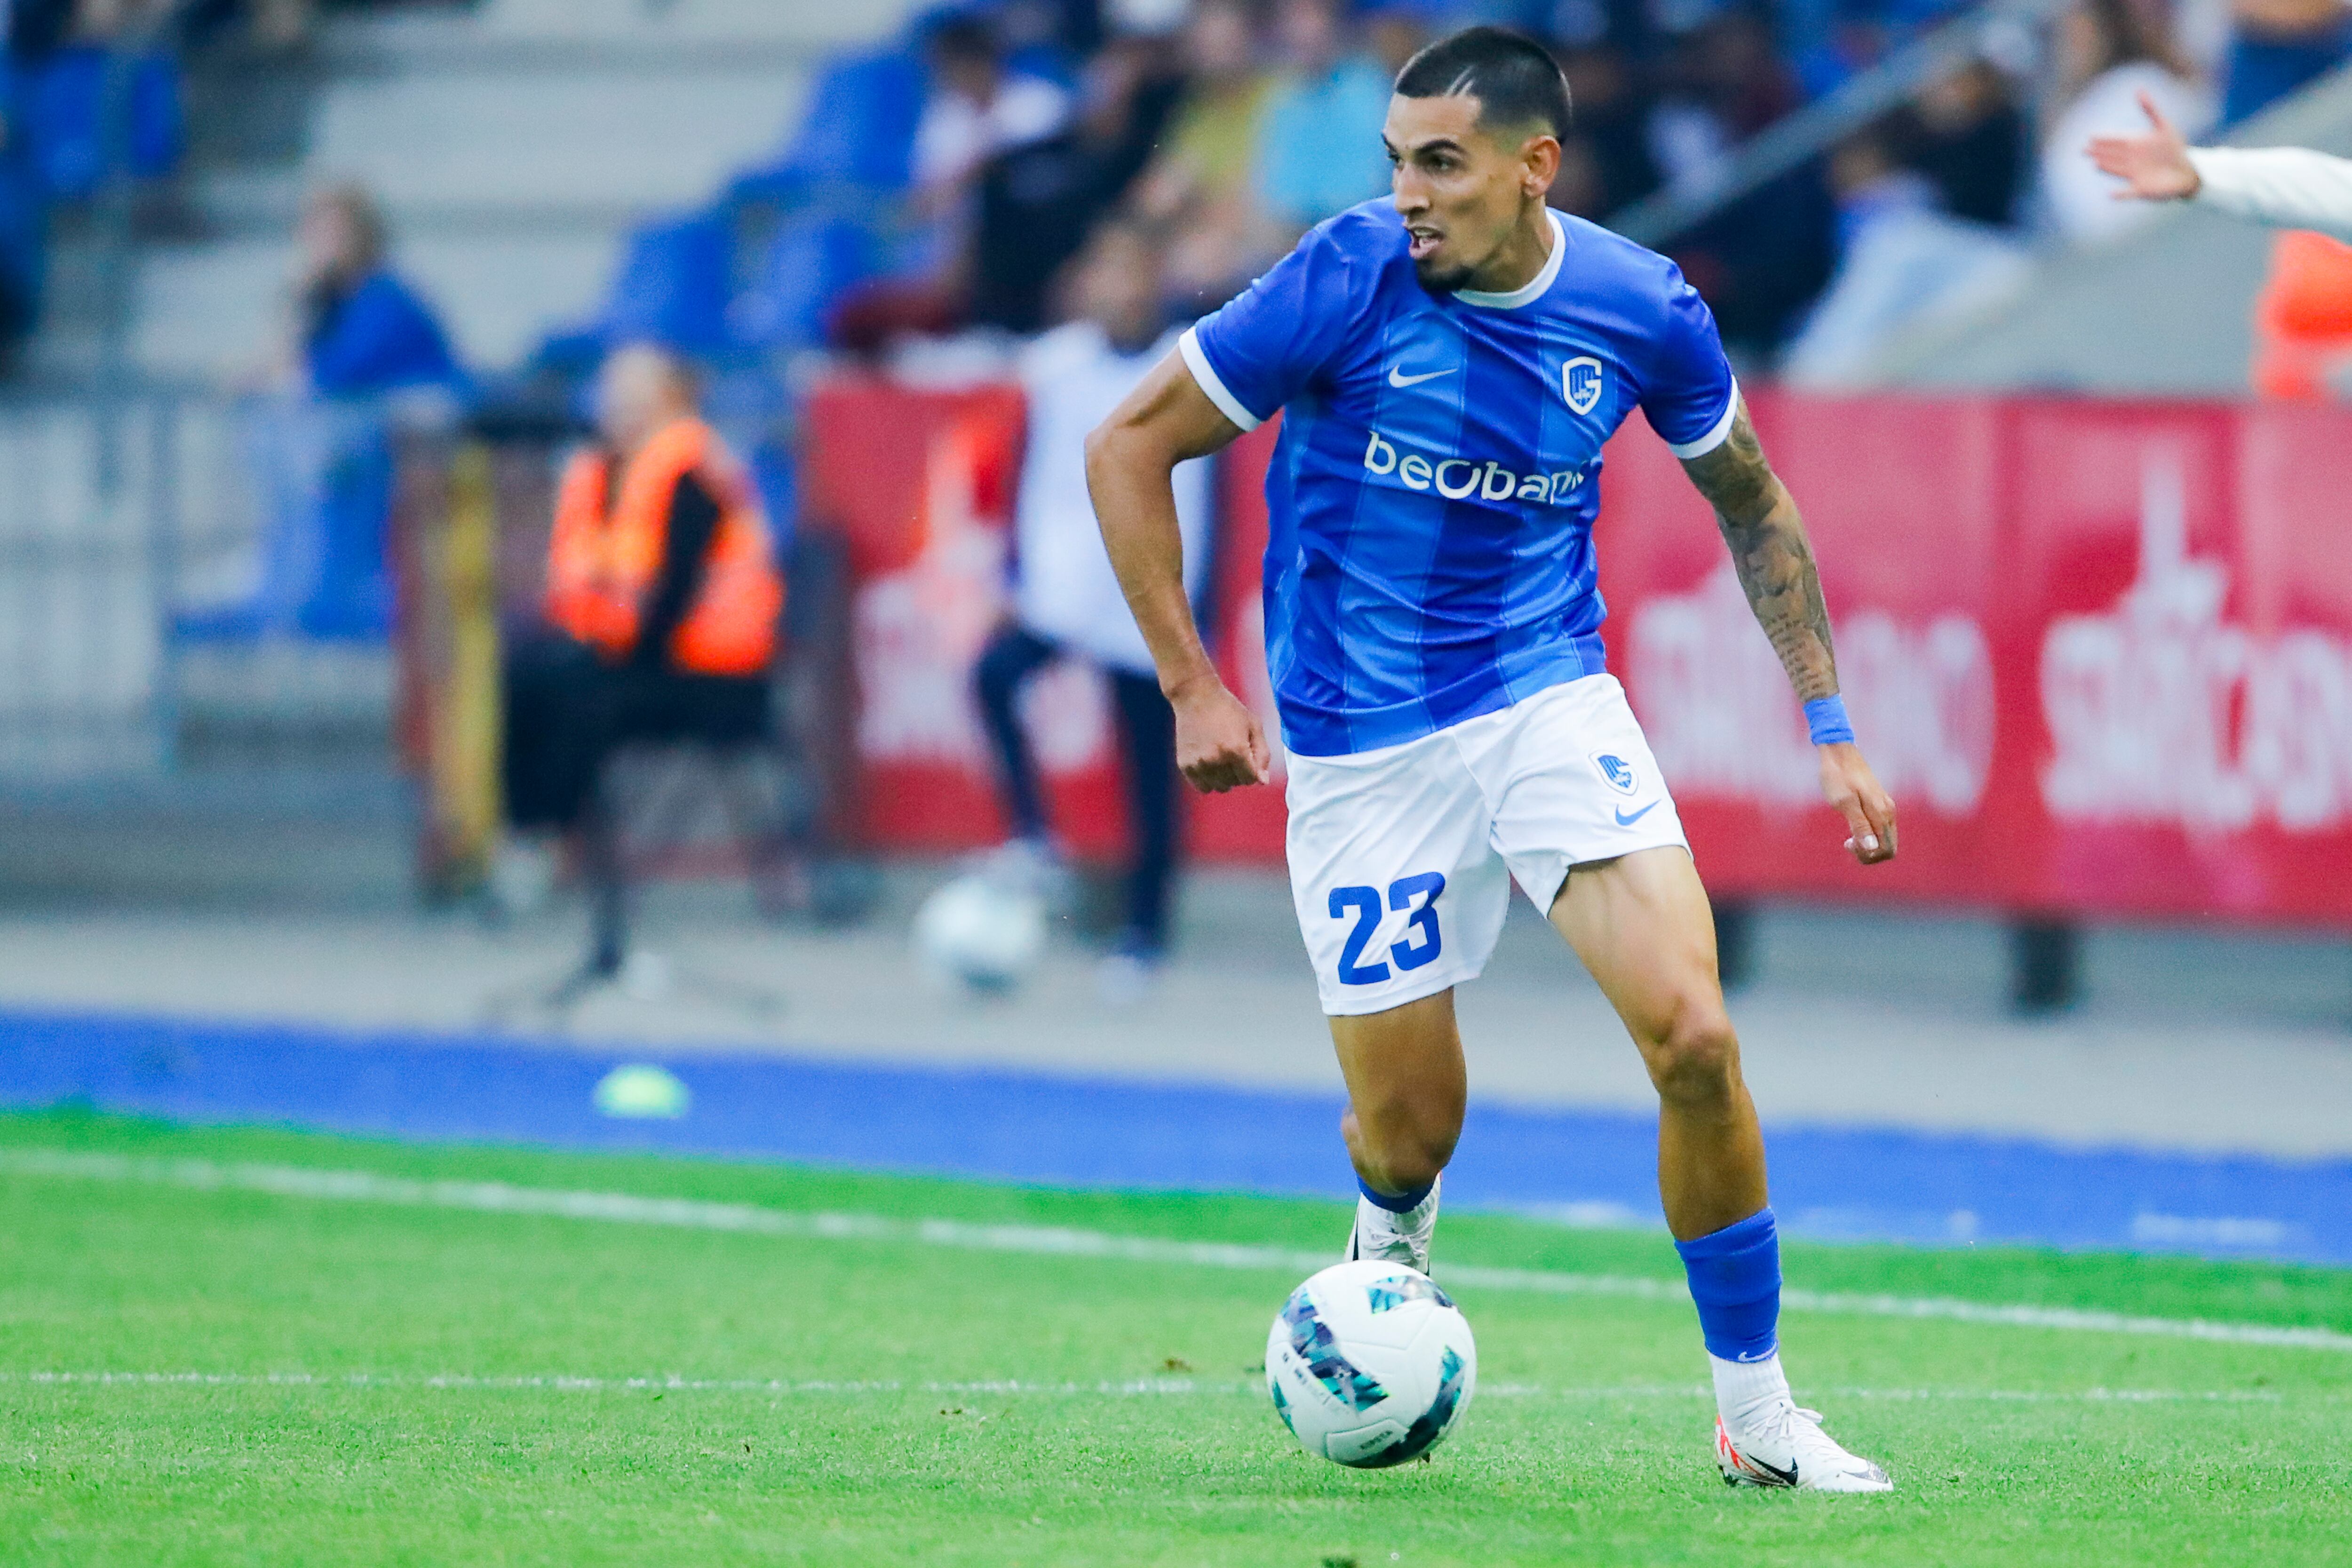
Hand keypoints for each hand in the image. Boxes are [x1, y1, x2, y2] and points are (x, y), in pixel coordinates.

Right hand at [1169, 674, 1270, 792]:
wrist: (1196, 696)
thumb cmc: (1228, 709)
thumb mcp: (1253, 725)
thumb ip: (1262, 754)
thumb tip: (1262, 781)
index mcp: (1236, 750)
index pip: (1250, 779)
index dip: (1252, 770)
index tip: (1246, 756)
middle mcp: (1217, 760)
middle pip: (1235, 784)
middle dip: (1238, 772)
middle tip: (1232, 753)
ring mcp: (1199, 764)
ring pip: (1219, 787)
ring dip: (1224, 778)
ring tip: (1220, 758)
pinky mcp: (1185, 765)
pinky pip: (1202, 786)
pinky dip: (1208, 780)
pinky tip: (1208, 763)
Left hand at [1819, 742, 1895, 865]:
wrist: (1838, 752)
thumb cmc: (1837, 776)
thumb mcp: (1843, 802)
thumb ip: (1859, 825)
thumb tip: (1872, 848)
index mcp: (1882, 813)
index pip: (1886, 849)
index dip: (1868, 855)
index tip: (1849, 844)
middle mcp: (1888, 811)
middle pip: (1888, 847)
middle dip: (1869, 853)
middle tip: (1847, 842)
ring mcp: (1885, 807)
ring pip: (1884, 839)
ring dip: (1868, 845)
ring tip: (1848, 838)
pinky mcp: (1878, 803)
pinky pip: (1879, 829)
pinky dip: (1868, 835)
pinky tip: (1852, 829)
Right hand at [2087, 91, 2199, 201]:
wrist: (2188, 172)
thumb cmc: (2175, 149)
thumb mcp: (2164, 126)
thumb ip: (2150, 109)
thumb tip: (2139, 90)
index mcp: (2137, 145)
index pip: (2117, 140)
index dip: (2105, 138)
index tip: (2091, 136)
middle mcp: (2133, 160)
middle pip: (2113, 154)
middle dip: (2099, 152)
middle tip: (2084, 149)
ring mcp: (2135, 174)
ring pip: (2117, 169)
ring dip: (2107, 167)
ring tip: (2095, 163)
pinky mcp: (2141, 189)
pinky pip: (2128, 193)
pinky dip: (2120, 194)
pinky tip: (2110, 194)